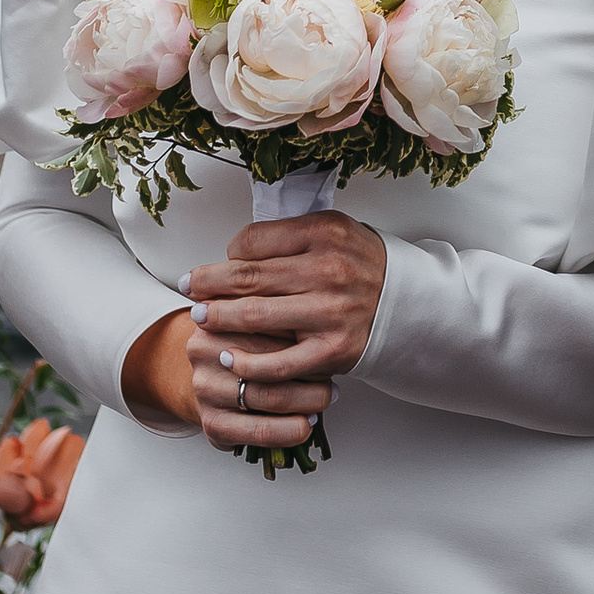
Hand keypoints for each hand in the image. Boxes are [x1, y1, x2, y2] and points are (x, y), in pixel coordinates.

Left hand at [173, 213, 387, 455]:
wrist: (405, 304)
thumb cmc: (359, 265)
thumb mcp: (332, 231)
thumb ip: (288, 236)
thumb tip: (233, 252)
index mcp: (324, 232)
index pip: (253, 240)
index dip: (227, 253)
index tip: (216, 264)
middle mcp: (327, 270)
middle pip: (247, 277)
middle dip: (208, 283)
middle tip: (188, 287)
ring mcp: (329, 312)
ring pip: (255, 316)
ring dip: (218, 318)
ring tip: (200, 318)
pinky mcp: (331, 350)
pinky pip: (277, 362)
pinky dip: (246, 362)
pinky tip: (228, 358)